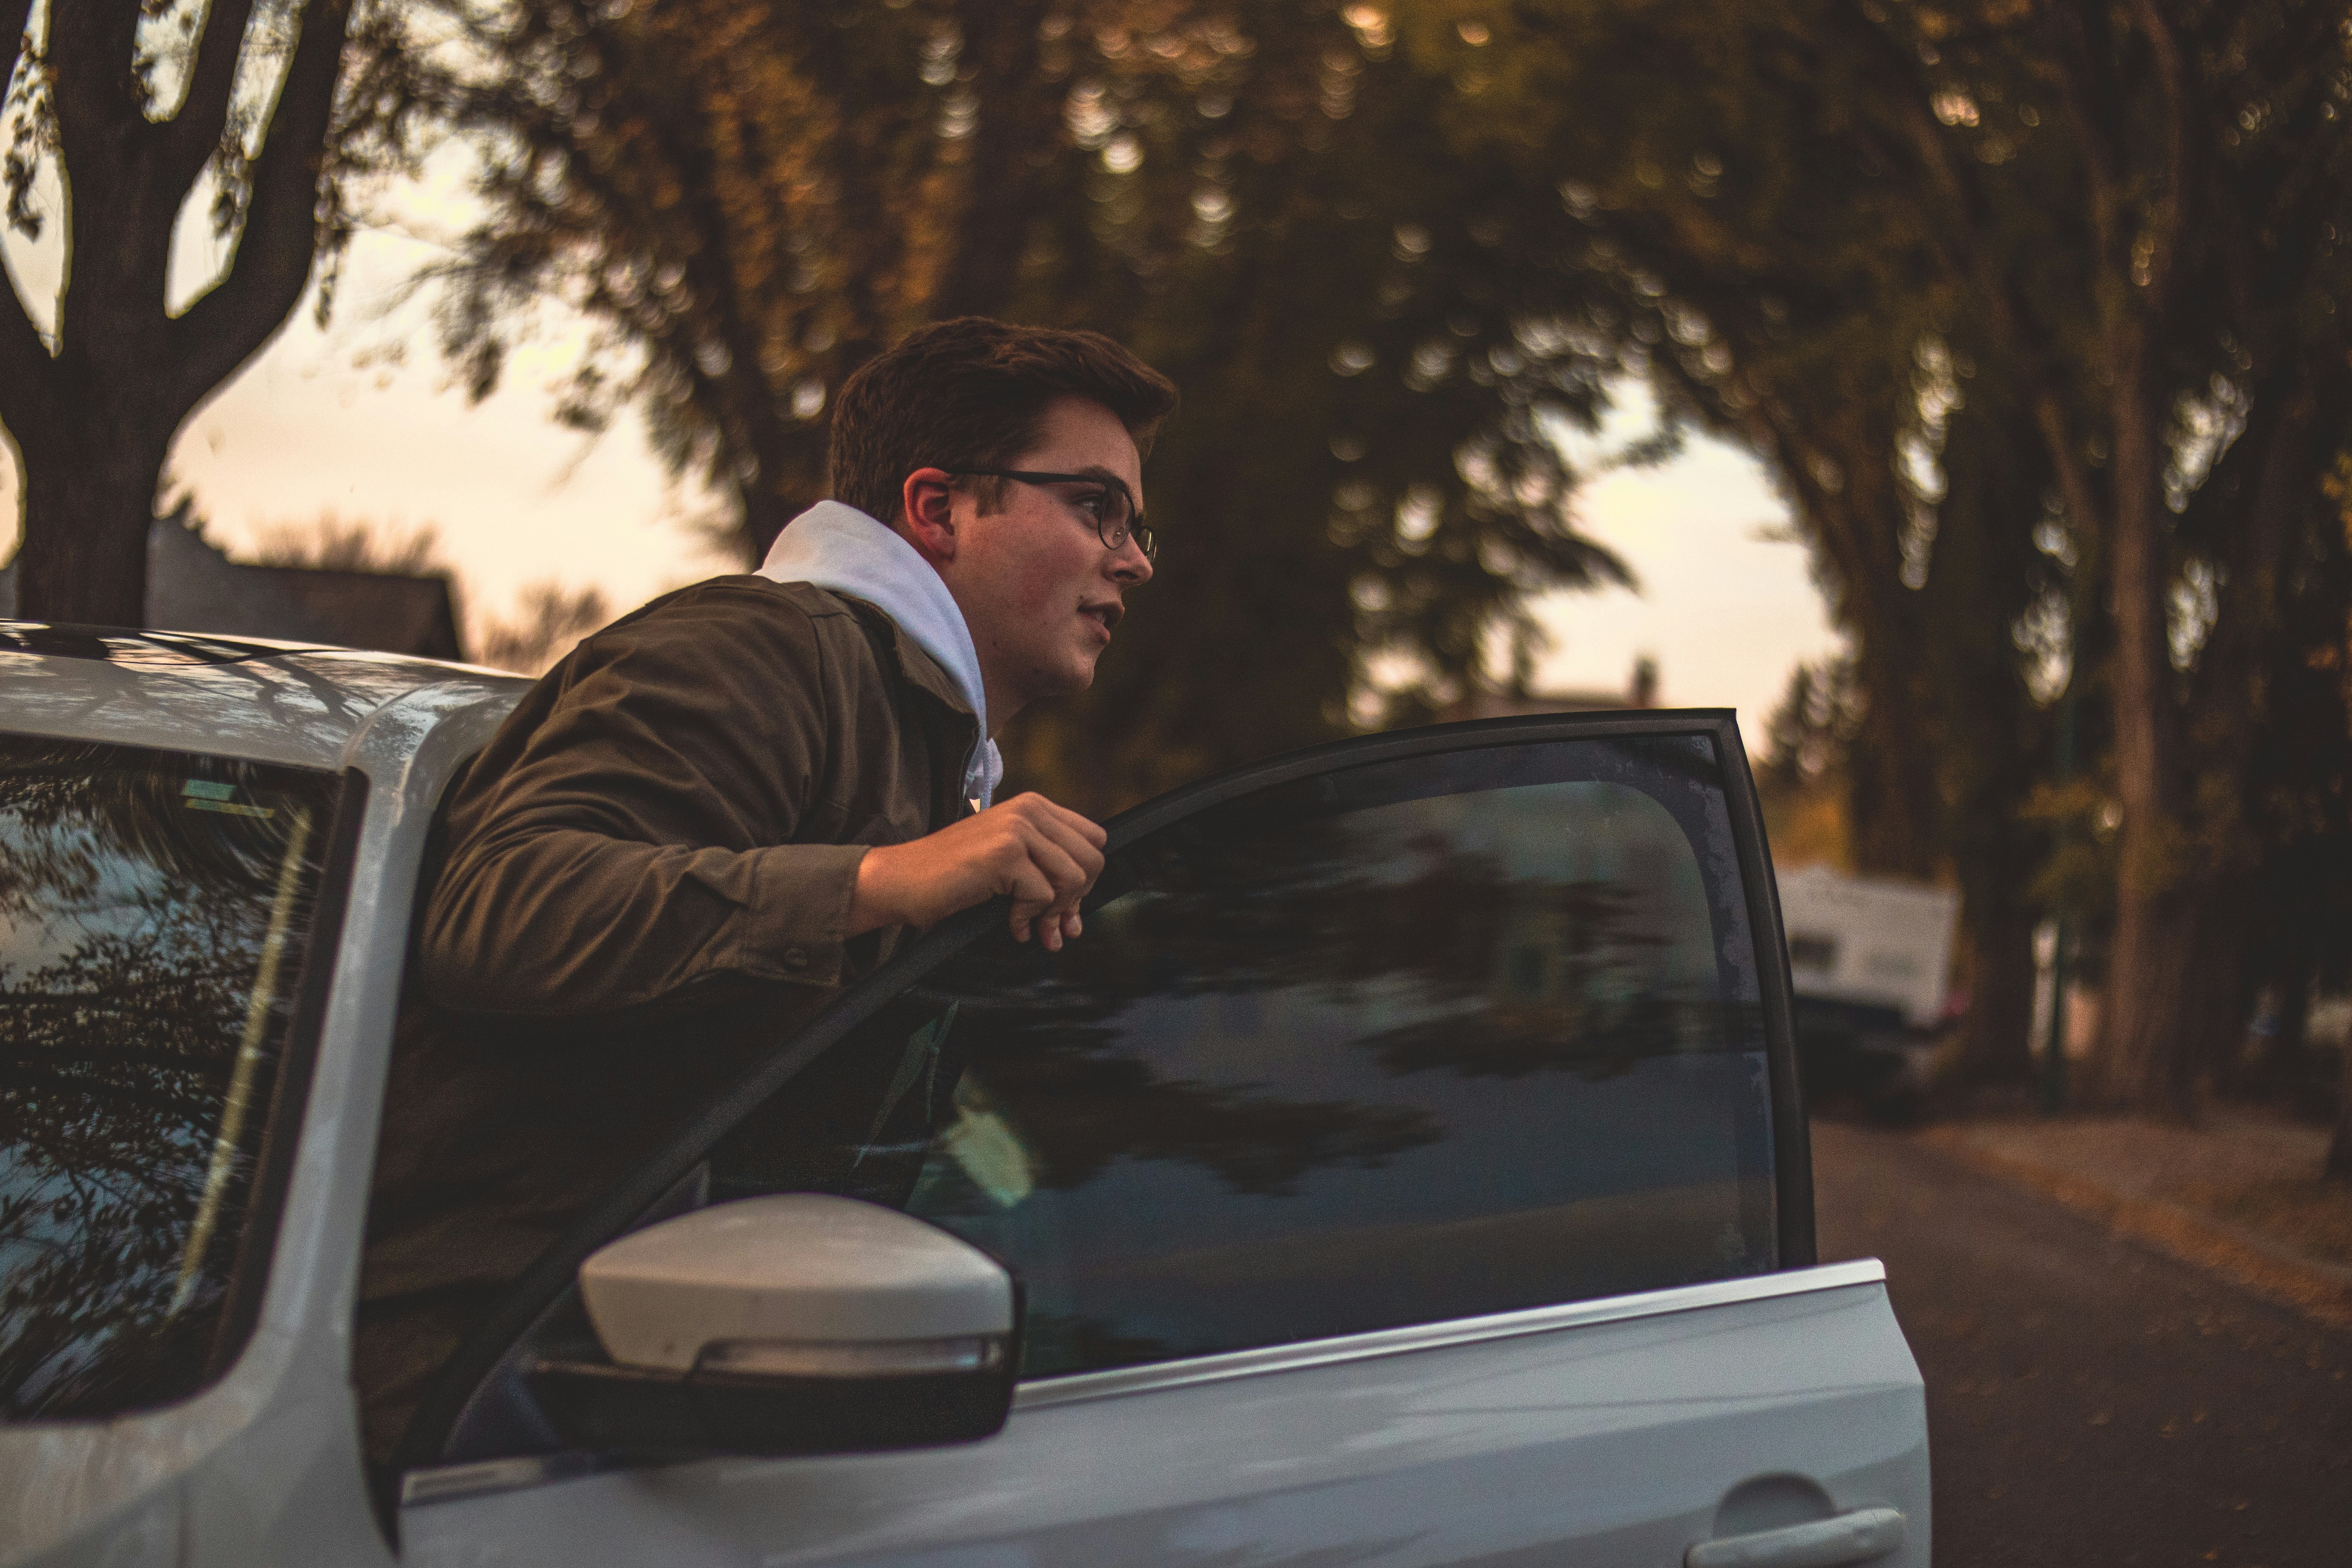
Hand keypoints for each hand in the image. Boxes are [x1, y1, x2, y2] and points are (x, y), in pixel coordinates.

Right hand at [848, 792, 1107, 949]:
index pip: (1094, 838)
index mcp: (1034, 806)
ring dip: (1054, 913)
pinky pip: (1042, 895)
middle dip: (1076, 899)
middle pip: (1091, 859)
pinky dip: (1028, 918)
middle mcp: (1029, 810)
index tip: (1065, 904)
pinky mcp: (1003, 854)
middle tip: (1054, 924)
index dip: (1086, 876)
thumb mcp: (1008, 861)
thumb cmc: (953, 875)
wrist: (903, 880)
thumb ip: (1045, 870)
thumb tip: (1078, 913)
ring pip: (1072, 878)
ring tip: (1033, 927)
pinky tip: (1011, 925)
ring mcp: (1016, 829)